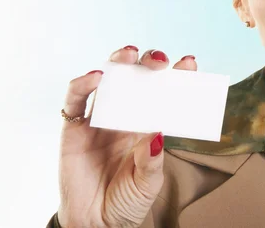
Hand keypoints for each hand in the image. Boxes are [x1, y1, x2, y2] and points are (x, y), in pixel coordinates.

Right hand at [56, 46, 196, 227]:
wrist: (96, 224)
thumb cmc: (127, 201)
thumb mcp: (148, 182)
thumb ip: (151, 160)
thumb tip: (156, 133)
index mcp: (147, 125)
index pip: (164, 93)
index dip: (177, 76)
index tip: (190, 63)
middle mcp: (125, 115)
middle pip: (137, 77)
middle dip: (149, 62)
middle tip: (159, 61)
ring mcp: (99, 118)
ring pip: (108, 79)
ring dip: (118, 61)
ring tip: (130, 54)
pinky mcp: (74, 128)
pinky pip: (76, 99)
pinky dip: (83, 84)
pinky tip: (97, 77)